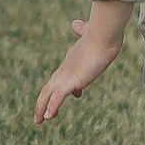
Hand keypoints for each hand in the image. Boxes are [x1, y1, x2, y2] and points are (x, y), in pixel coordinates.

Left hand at [34, 0, 130, 125]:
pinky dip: (52, 106)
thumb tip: (75, 24)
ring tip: (39, 120)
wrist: (104, 33)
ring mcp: (68, 74)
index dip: (58, 88)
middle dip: (43, 102)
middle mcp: (66, 68)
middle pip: (49, 87)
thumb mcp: (90, 33)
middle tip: (39, 116)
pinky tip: (48, 116)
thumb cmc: (103, 33)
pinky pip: (58, 96)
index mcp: (70, 60)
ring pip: (48, 93)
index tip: (71, 96)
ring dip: (42, 108)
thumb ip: (82, 30)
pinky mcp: (73, 80)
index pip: (60, 77)